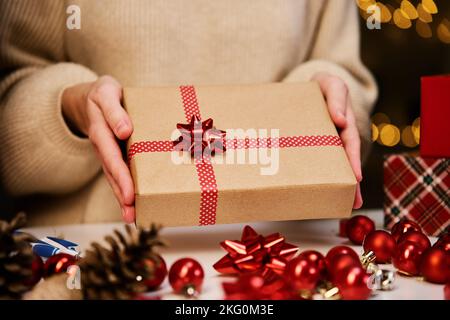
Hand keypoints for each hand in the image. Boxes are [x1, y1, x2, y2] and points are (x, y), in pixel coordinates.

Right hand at [61, 76, 134, 221]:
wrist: (92, 98)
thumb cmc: (103, 95)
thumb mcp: (106, 93)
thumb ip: (114, 110)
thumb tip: (125, 131)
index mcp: (101, 132)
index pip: (112, 157)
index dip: (121, 177)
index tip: (129, 195)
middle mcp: (104, 148)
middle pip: (113, 175)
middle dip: (122, 195)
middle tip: (132, 214)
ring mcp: (110, 154)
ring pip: (116, 179)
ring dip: (124, 200)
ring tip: (134, 218)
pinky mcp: (117, 156)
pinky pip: (121, 174)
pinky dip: (127, 190)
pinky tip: (136, 205)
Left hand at [312, 72, 362, 208]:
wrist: (308, 88)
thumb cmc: (322, 87)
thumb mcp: (331, 85)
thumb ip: (336, 98)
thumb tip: (340, 120)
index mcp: (344, 125)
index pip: (350, 144)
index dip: (353, 161)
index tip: (357, 178)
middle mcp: (337, 138)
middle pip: (345, 162)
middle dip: (351, 183)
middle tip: (355, 202)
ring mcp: (324, 145)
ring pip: (331, 168)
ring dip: (337, 186)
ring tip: (342, 206)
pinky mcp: (310, 149)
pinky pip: (313, 165)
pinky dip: (316, 179)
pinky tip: (315, 194)